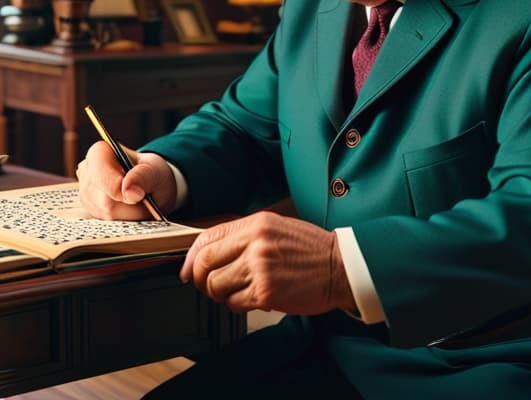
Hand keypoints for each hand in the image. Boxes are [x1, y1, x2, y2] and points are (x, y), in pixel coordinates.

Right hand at [76, 141, 175, 220]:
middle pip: (104, 202)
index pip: (100, 176)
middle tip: (143, 198)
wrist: (149, 185)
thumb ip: (143, 177)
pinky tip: (128, 210)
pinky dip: (122, 220)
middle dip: (129, 207)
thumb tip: (129, 192)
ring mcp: (85, 192)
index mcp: (99, 153)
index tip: (138, 195)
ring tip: (137, 203)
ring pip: (106, 215)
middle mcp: (87, 171)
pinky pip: (105, 223)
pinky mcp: (88, 209)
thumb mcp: (155, 171)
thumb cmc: (151, 173)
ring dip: (127, 215)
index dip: (118, 190)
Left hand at [180, 212, 354, 316]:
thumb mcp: (276, 228)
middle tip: (209, 286)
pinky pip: (235, 303)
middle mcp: (254, 243)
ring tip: (236, 292)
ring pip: (216, 286)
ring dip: (221, 294)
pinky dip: (237, 305)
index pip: (207, 239)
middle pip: (205, 264)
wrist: (343, 266)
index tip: (188, 270)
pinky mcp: (267, 292)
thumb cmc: (312, 249)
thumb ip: (244, 237)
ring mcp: (260, 268)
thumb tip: (210, 254)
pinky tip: (251, 299)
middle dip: (201, 279)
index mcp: (255, 225)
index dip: (191, 258)